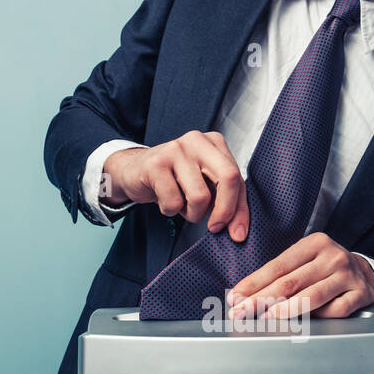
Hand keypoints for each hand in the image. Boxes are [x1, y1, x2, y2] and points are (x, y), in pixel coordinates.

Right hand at [101, 130, 248, 241]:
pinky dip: (170, 210)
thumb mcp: (204, 185)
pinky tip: (164, 199)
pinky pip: (174, 202)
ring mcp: (176, 149)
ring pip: (200, 196)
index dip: (240, 210)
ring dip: (192, 213)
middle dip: (225, 210)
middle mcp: (197, 140)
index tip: (238, 233)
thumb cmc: (174, 180)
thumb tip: (238, 231)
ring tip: (182, 205)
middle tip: (214, 227)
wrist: (133, 171)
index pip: (238, 178)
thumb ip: (225, 200)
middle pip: (228, 178)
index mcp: (214, 142)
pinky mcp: (156, 164)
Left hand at [227, 232, 373, 319]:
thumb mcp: (307, 261)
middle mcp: (332, 256)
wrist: (368, 274)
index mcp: (315, 243)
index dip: (254, 283)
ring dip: (285, 309)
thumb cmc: (328, 269)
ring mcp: (348, 275)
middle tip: (241, 312)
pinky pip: (335, 310)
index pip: (278, 266)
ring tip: (266, 317)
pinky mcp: (360, 293)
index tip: (235, 297)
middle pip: (290, 282)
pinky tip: (306, 320)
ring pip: (312, 296)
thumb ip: (282, 274)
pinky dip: (320, 316)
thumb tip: (246, 295)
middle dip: (261, 299)